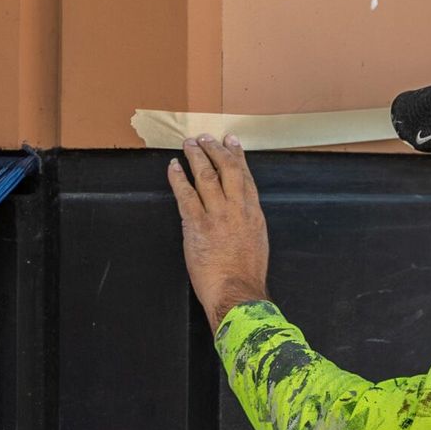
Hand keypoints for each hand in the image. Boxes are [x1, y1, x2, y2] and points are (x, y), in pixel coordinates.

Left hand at [167, 134, 269, 332]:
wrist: (237, 292)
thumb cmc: (246, 275)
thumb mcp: (257, 243)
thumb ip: (248, 224)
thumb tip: (240, 215)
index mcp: (254, 214)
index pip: (246, 177)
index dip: (238, 156)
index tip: (232, 142)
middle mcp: (237, 209)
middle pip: (227, 169)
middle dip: (216, 149)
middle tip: (207, 137)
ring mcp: (217, 215)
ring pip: (206, 176)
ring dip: (197, 157)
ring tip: (189, 144)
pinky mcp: (197, 225)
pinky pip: (185, 195)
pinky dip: (178, 178)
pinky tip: (173, 167)